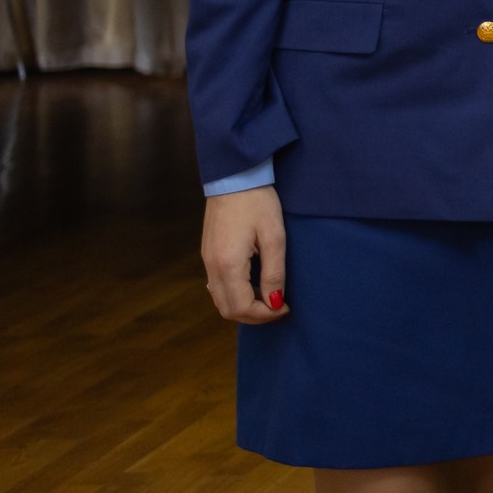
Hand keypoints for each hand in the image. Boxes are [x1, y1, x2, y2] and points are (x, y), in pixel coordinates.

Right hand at [202, 185, 289, 323]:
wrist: (234, 177)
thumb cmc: (258, 202)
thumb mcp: (274, 237)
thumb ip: (274, 272)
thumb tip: (274, 302)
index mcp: (228, 264)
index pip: (241, 307)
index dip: (265, 314)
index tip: (285, 307)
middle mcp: (212, 267)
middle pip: (227, 310)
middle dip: (254, 315)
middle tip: (278, 307)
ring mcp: (206, 260)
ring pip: (220, 300)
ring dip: (243, 306)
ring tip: (269, 297)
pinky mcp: (207, 254)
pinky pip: (216, 286)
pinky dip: (234, 294)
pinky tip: (253, 285)